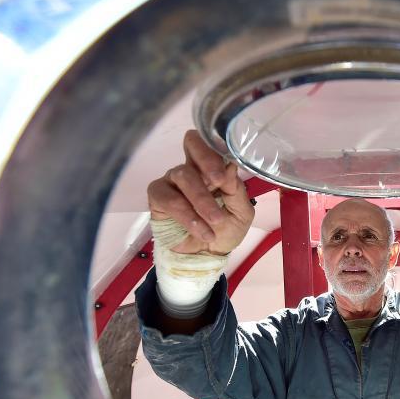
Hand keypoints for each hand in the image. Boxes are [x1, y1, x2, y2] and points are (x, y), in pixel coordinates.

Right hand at [147, 130, 254, 254]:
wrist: (208, 256)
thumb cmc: (225, 230)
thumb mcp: (241, 213)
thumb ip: (236, 190)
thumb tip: (230, 166)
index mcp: (213, 167)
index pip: (210, 143)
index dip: (217, 150)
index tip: (227, 171)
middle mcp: (191, 168)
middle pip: (192, 144)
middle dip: (206, 160)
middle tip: (218, 181)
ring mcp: (173, 181)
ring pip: (184, 175)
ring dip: (202, 200)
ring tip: (216, 221)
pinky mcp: (158, 197)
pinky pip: (170, 200)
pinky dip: (188, 216)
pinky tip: (202, 230)